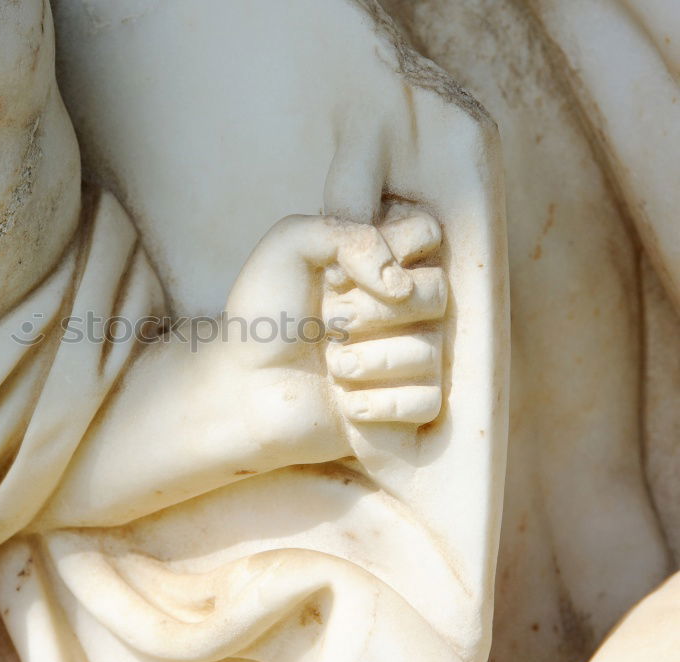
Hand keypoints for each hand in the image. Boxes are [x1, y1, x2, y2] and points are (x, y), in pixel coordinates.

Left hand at [224, 206, 445, 457]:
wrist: (242, 388)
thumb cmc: (264, 316)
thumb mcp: (288, 247)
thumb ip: (347, 234)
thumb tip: (400, 284)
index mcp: (381, 262)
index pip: (428, 233)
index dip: (396, 249)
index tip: (343, 272)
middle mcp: (404, 307)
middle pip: (437, 292)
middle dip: (373, 310)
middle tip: (329, 322)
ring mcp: (410, 359)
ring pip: (430, 351)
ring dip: (366, 360)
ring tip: (332, 367)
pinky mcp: (408, 409)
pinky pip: (426, 401)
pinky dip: (377, 404)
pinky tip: (345, 404)